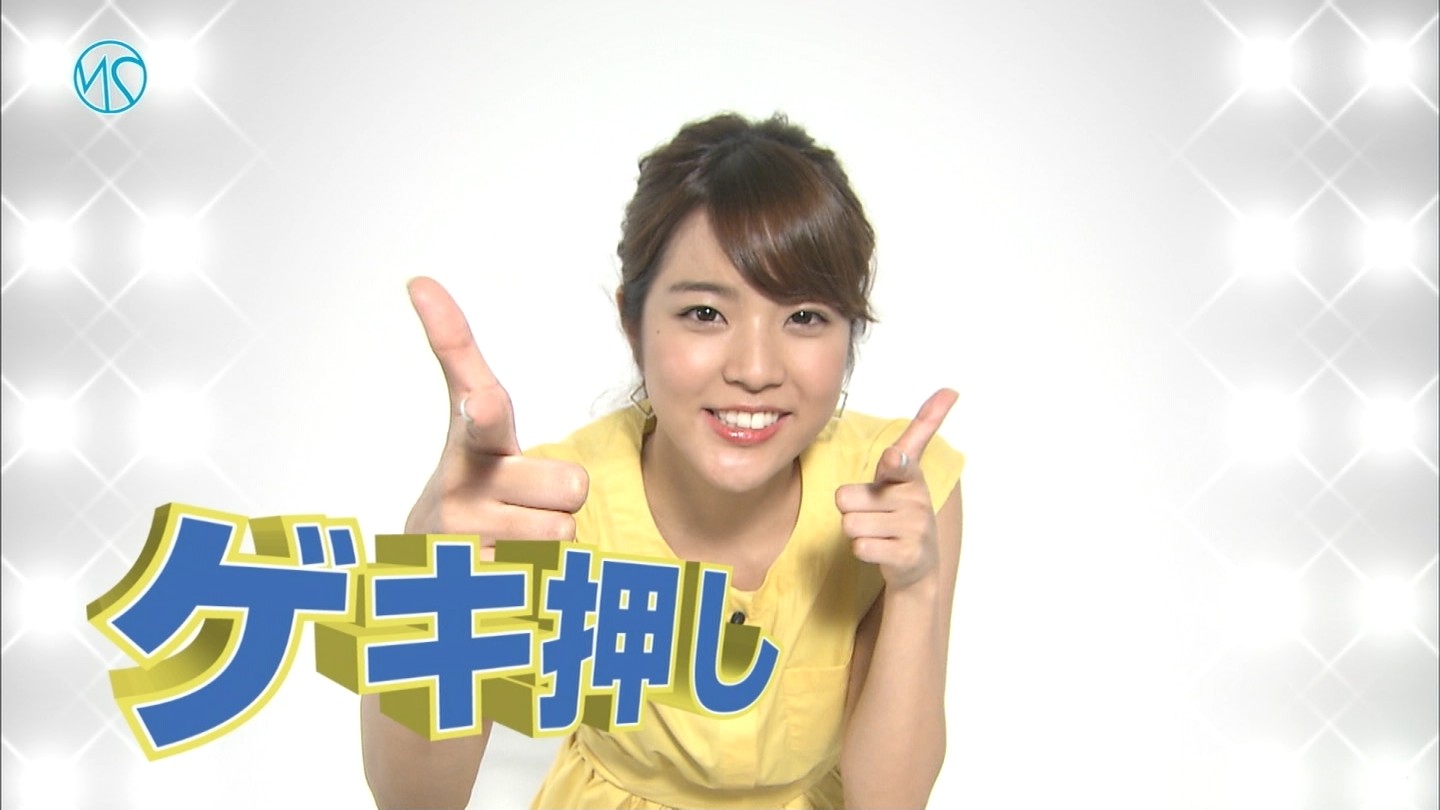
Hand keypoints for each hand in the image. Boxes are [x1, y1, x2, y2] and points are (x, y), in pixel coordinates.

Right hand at [403, 277, 587, 556]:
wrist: (427, 571)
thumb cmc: (468, 486)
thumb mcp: (470, 426)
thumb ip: (461, 360)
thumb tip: (419, 280)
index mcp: (468, 445)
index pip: (478, 416)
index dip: (483, 411)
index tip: (481, 404)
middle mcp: (460, 492)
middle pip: (572, 483)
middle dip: (560, 495)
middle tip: (522, 501)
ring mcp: (467, 545)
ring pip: (566, 530)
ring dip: (552, 535)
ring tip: (510, 534)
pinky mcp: (480, 588)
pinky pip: (554, 572)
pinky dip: (541, 575)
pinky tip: (505, 570)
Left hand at [834, 389, 957, 590]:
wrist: (918, 564)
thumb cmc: (903, 509)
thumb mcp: (907, 470)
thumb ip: (919, 432)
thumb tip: (951, 389)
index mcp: (910, 476)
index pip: (901, 464)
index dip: (894, 463)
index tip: (893, 460)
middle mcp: (915, 501)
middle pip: (845, 498)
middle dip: (852, 508)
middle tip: (874, 514)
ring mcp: (914, 530)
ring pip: (849, 524)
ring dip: (856, 530)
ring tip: (878, 532)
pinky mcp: (907, 557)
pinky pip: (860, 547)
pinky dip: (863, 549)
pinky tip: (881, 549)